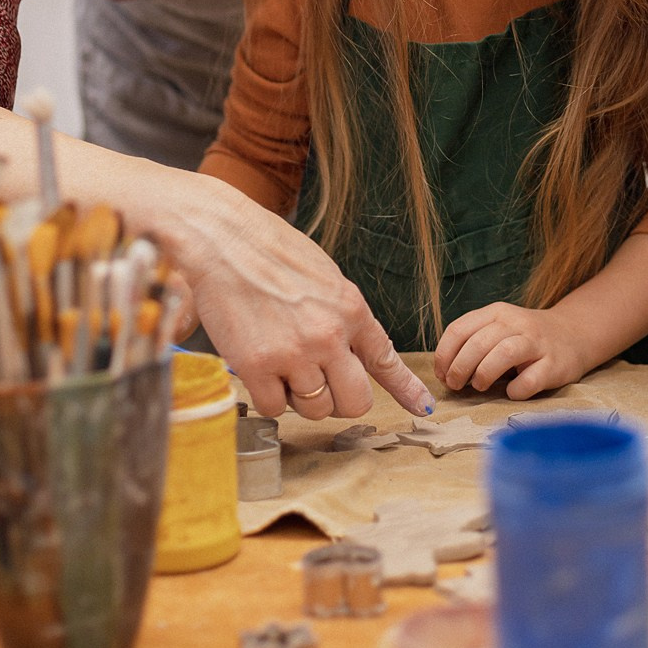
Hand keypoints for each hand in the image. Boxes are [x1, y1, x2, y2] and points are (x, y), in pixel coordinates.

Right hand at [158, 183, 434, 422]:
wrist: (225, 238)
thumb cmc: (271, 251)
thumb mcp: (325, 278)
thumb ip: (343, 316)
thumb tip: (352, 352)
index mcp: (351, 309)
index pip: (386, 360)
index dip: (406, 389)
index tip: (422, 408)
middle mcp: (330, 335)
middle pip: (355, 402)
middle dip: (339, 399)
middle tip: (318, 383)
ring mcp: (295, 353)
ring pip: (315, 409)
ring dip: (300, 397)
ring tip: (281, 362)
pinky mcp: (258, 366)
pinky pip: (275, 407)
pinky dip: (268, 396)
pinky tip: (259, 368)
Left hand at [434, 301, 589, 402]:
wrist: (573, 334)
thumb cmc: (525, 338)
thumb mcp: (498, 328)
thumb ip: (473, 342)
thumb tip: (445, 373)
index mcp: (496, 313)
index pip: (459, 329)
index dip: (444, 356)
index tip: (442, 375)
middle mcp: (516, 323)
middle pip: (478, 343)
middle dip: (459, 368)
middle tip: (456, 386)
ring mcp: (537, 343)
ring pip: (504, 353)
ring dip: (484, 374)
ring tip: (479, 386)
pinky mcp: (554, 365)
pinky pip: (530, 380)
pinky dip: (515, 390)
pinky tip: (511, 392)